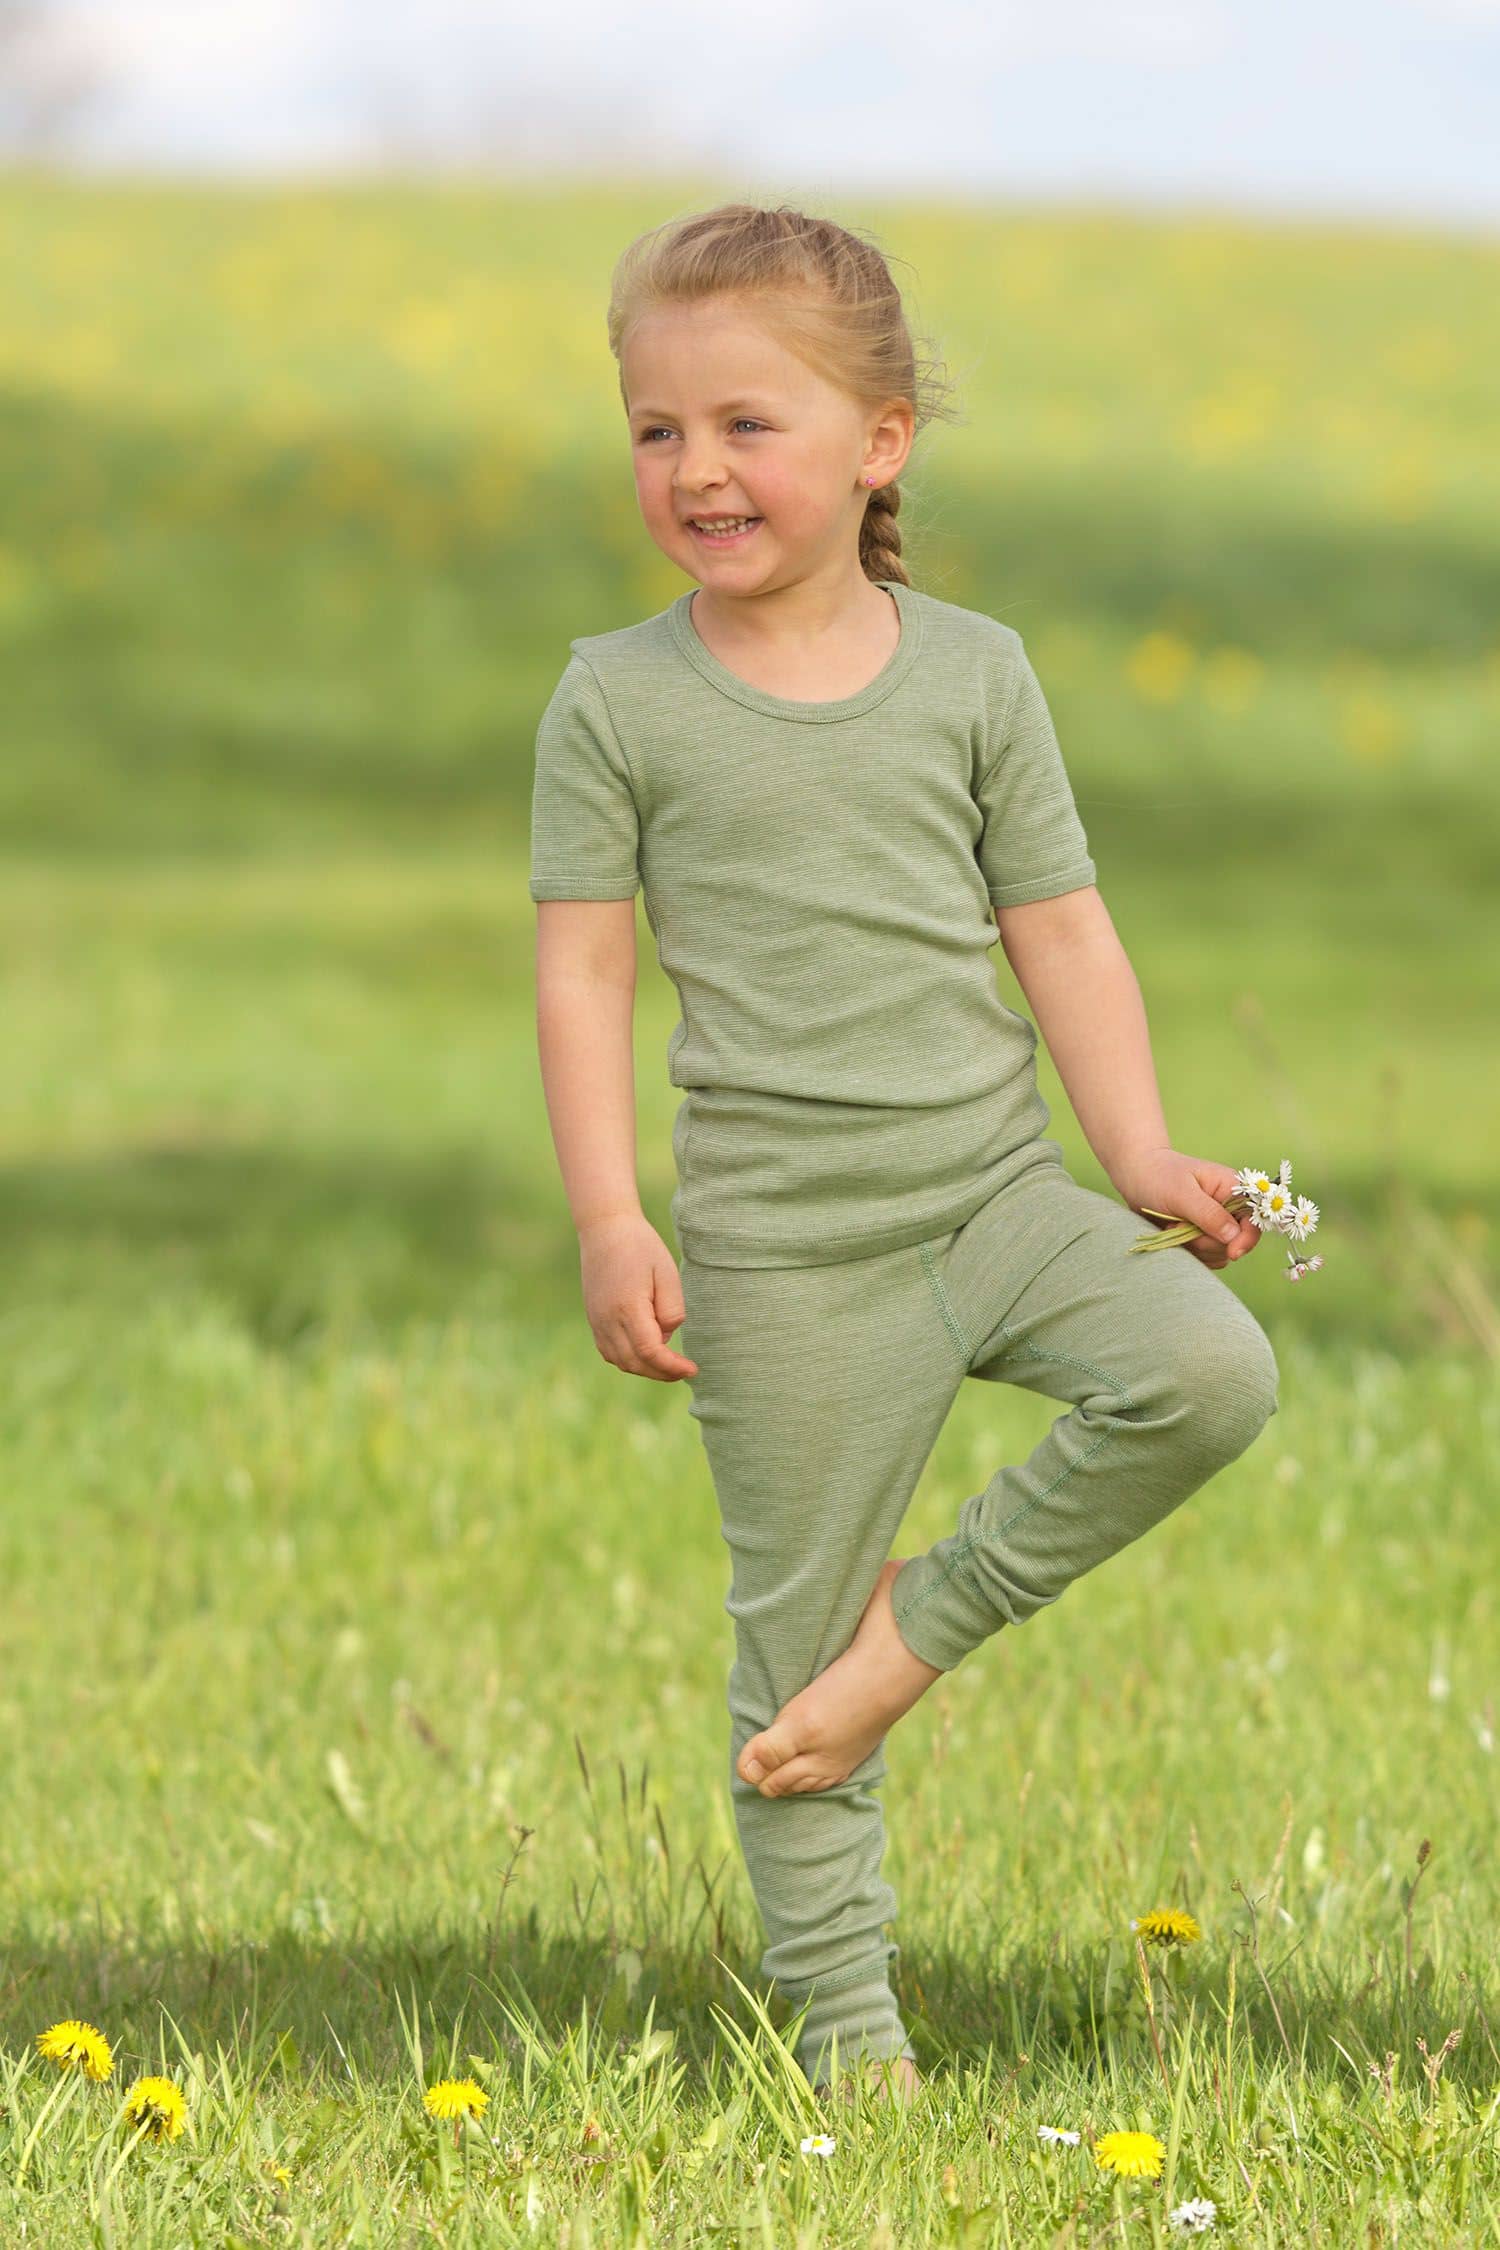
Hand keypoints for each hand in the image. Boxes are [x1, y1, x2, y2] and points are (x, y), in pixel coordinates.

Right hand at [578, 1212, 698, 1380]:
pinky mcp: (594, 1318)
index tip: (693, 1369)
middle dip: (661, 1373)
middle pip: (634, 1363)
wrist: (605, 1229)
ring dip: (645, 1369)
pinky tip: (646, 1354)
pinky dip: (629, 1360)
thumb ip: (671, 1310)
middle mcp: (607, 1320)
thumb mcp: (666, 1273)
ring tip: (668, 1365)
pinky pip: (609, 1351)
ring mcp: (597, 1321)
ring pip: (620, 1361)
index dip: (672, 1367)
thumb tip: (666, 1337)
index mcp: (628, 1308)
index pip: (650, 1352)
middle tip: (684, 1371)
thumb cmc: (641, 1247)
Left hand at [1109, 1147, 1261, 1270]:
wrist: (1136, 1177)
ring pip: (1218, 1253)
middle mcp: (1228, 1208)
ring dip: (1194, 1247)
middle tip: (1179, 1225)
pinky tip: (1172, 1235)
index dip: (1246, 1238)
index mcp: (1232, 1189)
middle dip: (1206, 1241)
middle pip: (1234, 1242)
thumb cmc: (1158, 1176)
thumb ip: (1208, 1214)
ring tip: (1173, 1225)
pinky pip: (1205, 1257)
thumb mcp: (1182, 1194)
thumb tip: (1233, 1236)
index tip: (1232, 1253)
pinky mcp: (1201, 1237)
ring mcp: (1215, 1225)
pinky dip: (1189, 1252)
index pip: (1254, 1219)